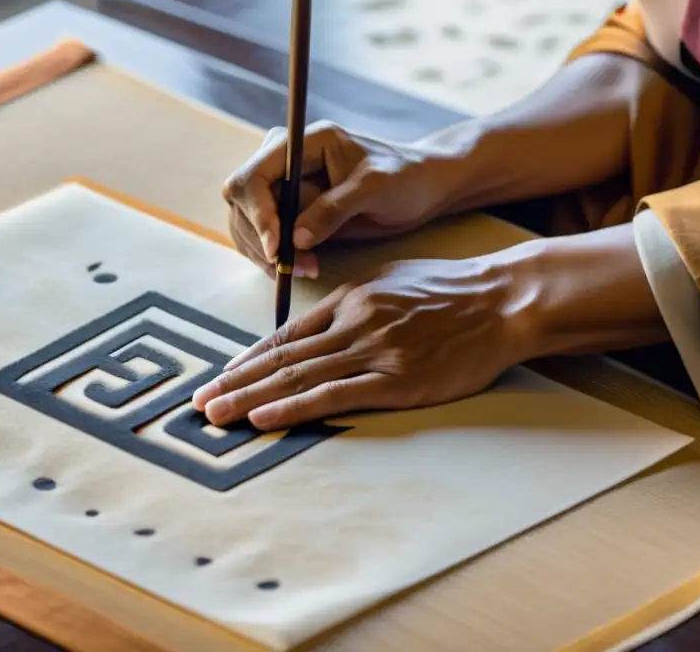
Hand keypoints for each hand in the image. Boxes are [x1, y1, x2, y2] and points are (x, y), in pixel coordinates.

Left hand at [192, 257, 526, 429]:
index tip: (222, 375)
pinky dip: (293, 407)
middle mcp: (353, 322)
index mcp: (351, 297)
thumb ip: (355, 302)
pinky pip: (333, 395)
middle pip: (281, 356)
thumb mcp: (394, 280)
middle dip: (234, 381)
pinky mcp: (396, 380)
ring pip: (297, 375)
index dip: (250, 357)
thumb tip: (321, 323)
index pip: (287, 332)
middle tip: (198, 402)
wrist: (501, 300)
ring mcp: (373, 350)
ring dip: (249, 398)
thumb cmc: (452, 291)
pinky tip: (264, 418)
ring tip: (215, 415)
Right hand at [223, 121, 448, 278]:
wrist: (420, 188)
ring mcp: (284, 188)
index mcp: (303, 143)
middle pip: (242, 202)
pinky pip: (262, 237)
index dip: (259, 213)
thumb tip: (296, 239)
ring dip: (267, 254)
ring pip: (246, 223)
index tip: (277, 247)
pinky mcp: (289, 212)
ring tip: (307, 270)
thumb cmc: (403, 177)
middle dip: (263, 239)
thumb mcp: (374, 189)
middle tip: (297, 267)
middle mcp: (284, 161)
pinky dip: (273, 258)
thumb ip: (335, 209)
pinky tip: (303, 268)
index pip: (254, 175)